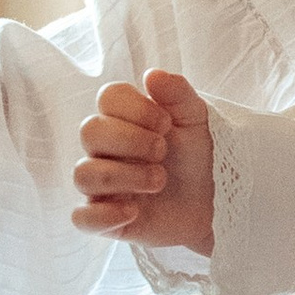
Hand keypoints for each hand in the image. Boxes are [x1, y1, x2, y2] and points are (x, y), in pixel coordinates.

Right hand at [74, 70, 213, 251]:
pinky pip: (81, 218)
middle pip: (90, 132)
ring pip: (83, 175)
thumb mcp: (195, 120)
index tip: (167, 124)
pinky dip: (104, 215)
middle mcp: (105, 150)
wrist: (213, 202)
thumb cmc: (195, 156)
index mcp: (123, 119)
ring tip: (159, 181)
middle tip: (163, 151)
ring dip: (124, 176)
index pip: (107, 97)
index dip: (136, 108)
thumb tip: (152, 74)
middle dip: (130, 140)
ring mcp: (102, 185)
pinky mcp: (105, 219)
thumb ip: (177, 93)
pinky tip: (134, 211)